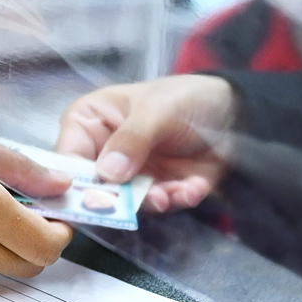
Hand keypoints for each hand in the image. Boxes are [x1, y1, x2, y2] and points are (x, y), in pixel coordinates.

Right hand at [56, 75, 234, 213]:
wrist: (234, 110)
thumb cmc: (184, 97)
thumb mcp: (157, 109)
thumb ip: (131, 139)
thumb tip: (107, 174)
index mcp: (89, 123)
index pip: (67, 157)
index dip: (72, 181)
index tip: (91, 196)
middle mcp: (103, 154)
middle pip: (94, 188)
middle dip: (119, 199)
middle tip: (139, 200)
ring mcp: (131, 176)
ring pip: (129, 202)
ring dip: (153, 201)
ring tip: (170, 195)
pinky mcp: (159, 191)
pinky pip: (162, 205)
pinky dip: (178, 200)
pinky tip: (192, 188)